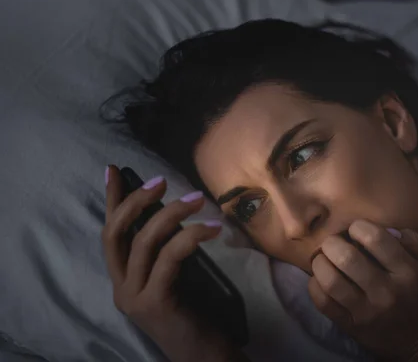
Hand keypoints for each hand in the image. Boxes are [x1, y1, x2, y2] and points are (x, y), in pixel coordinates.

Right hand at [102, 165, 245, 361]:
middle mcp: (120, 287)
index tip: (113, 170)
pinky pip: (169, 258)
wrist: (204, 354)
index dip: (112, 200)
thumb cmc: (194, 313)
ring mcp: (134, 296)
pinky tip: (212, 228)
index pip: (111, 233)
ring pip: (144, 242)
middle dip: (136, 201)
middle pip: (115, 234)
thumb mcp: (175, 275)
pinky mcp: (155, 302)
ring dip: (172, 213)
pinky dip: (190, 236)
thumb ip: (166, 249)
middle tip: (161, 181)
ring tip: (199, 199)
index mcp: (123, 279)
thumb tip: (172, 211)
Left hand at [308, 220, 417, 361]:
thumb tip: (388, 228)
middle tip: (333, 243)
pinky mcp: (351, 325)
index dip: (358, 227)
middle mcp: (387, 291)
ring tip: (323, 259)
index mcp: (408, 271)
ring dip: (320, 263)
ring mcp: (367, 311)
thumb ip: (412, 240)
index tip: (355, 230)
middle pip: (347, 257)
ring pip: (331, 280)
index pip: (375, 238)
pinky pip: (323, 302)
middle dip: (332, 243)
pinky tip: (320, 279)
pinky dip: (315, 286)